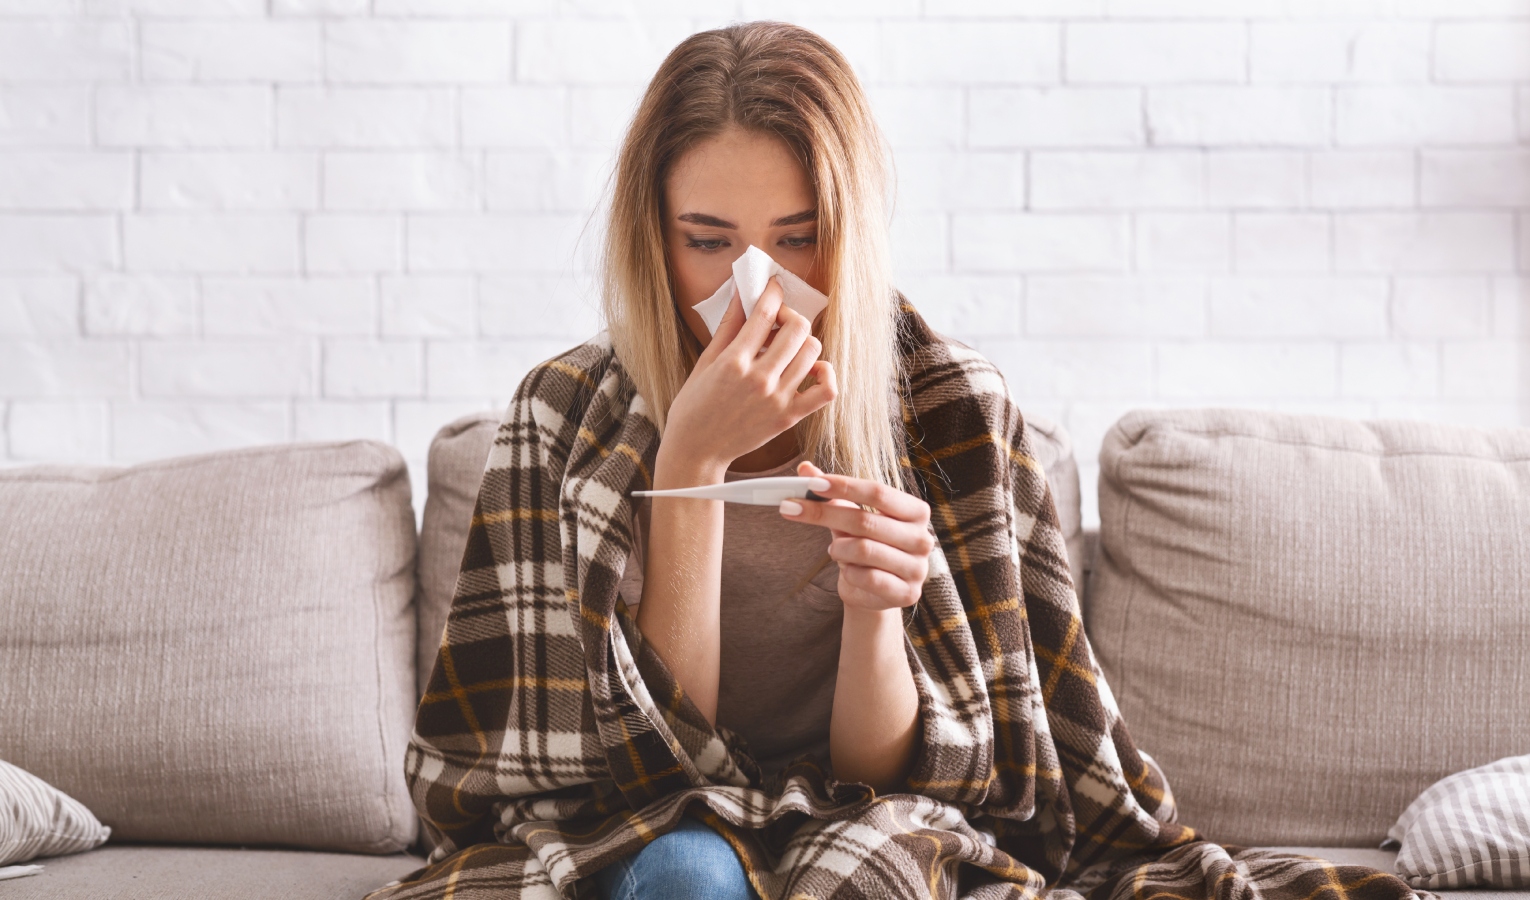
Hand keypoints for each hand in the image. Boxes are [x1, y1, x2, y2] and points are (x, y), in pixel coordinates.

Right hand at [661, 276, 836, 472]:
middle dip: (789, 316)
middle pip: (797, 328)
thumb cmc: (695, 405)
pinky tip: (809, 368)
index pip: (765, 313)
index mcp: (733, 362)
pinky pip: (826, 390)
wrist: (697, 450)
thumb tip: (742, 291)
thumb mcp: (705, 361)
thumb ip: (728, 325)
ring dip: (803, 341)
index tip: (773, 287)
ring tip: (787, 346)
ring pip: (813, 352)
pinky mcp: (789, 417)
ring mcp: (778, 399)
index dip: (772, 292)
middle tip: (777, 323)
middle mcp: (759, 379)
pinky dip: (824, 373)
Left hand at [778, 460, 933, 611]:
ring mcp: (917, 568)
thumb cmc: (866, 546)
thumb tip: (805, 468)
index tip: (812, 483)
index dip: (844, 486)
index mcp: (916, 511)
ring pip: (864, 549)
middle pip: (866, 520)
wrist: (877, 592)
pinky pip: (868, 577)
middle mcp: (922, 538)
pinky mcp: (907, 594)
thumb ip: (832, 493)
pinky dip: (849, 572)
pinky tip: (848, 570)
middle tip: (790, 508)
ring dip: (838, 549)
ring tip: (833, 551)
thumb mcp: (850, 516)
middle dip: (824, 513)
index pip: (877, 492)